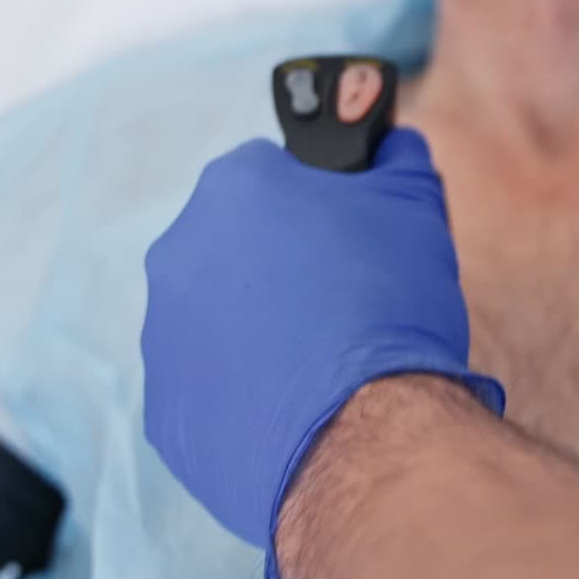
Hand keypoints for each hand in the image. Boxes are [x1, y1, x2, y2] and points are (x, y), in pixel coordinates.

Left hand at [141, 130, 503, 578]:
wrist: (365, 435)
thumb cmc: (388, 304)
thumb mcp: (416, 202)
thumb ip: (396, 155)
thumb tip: (389, 142)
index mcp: (232, 187)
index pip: (270, 172)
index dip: (313, 201)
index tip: (343, 235)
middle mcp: (178, 251)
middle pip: (234, 243)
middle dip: (278, 265)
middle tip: (338, 300)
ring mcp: (162, 334)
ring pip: (215, 314)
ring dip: (258, 327)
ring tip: (321, 360)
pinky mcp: (163, 410)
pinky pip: (206, 384)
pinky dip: (243, 389)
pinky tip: (294, 403)